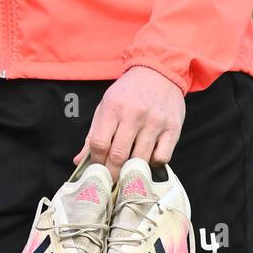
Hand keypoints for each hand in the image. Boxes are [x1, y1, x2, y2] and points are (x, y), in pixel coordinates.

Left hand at [72, 66, 184, 182]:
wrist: (158, 72)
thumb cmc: (128, 93)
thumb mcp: (106, 106)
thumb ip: (93, 135)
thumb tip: (79, 162)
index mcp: (113, 107)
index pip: (99, 143)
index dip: (96, 162)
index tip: (97, 170)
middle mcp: (134, 114)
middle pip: (118, 155)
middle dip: (112, 173)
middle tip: (111, 180)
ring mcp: (155, 122)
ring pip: (140, 160)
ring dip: (132, 171)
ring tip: (127, 173)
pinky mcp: (173, 128)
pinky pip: (161, 157)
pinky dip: (152, 163)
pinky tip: (148, 157)